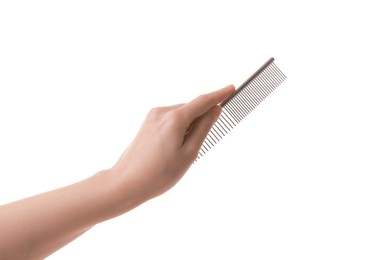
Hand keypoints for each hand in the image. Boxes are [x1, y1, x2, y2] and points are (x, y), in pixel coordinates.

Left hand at [111, 85, 234, 202]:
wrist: (126, 183)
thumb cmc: (159, 174)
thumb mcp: (189, 153)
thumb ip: (203, 128)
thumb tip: (214, 109)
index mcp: (174, 118)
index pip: (203, 101)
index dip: (219, 94)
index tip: (231, 88)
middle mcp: (162, 112)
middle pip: (192, 109)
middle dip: (202, 120)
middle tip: (196, 148)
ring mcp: (152, 116)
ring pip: (181, 115)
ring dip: (189, 127)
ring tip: (179, 154)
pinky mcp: (147, 123)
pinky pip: (171, 120)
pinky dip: (179, 129)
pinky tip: (171, 149)